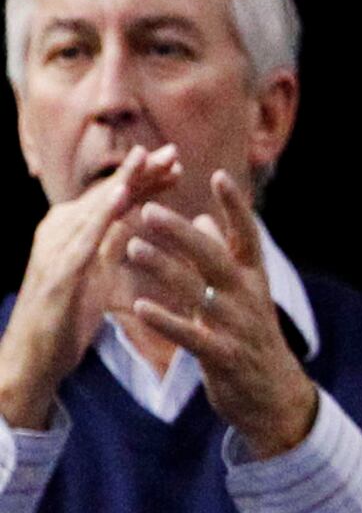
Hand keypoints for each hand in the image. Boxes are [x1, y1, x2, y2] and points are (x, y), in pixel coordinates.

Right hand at [0, 145, 181, 430]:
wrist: (33, 360)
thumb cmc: (67, 314)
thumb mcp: (96, 269)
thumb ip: (112, 238)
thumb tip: (137, 208)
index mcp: (71, 232)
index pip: (112, 197)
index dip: (143, 177)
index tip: (177, 163)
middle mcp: (59, 234)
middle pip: (105, 195)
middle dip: (140, 171)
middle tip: (174, 152)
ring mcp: (56, 251)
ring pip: (94, 208)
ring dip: (123, 181)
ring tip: (148, 159)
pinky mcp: (58, 273)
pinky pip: (84, 238)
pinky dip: (103, 214)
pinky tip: (123, 196)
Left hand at [125, 170, 318, 459]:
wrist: (274, 396)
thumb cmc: (252, 338)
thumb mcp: (243, 294)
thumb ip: (223, 255)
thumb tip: (202, 216)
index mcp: (254, 278)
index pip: (247, 234)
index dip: (234, 205)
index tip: (217, 175)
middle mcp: (249, 296)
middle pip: (215, 256)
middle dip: (181, 232)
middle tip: (149, 210)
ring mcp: (237, 326)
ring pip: (198, 290)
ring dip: (164, 268)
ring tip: (132, 248)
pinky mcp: (223, 356)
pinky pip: (190, 335)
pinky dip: (166, 320)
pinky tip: (142, 306)